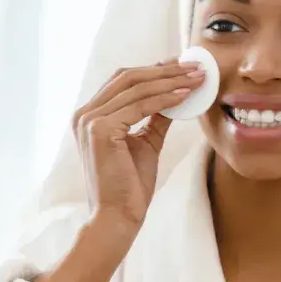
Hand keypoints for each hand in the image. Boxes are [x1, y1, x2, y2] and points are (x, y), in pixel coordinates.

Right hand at [72, 59, 204, 226]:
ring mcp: (89, 120)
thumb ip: (155, 118)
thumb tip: (175, 96)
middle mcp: (84, 114)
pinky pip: (140, 105)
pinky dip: (165, 98)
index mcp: (90, 115)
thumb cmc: (129, 185)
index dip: (154, 70)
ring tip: (196, 78)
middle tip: (194, 66)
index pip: (123, 80)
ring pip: (136, 88)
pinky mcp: (100, 129)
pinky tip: (186, 95)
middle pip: (128, 77)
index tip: (182, 65)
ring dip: (170, 80)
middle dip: (165, 69)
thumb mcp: (145, 142)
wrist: (117, 216)